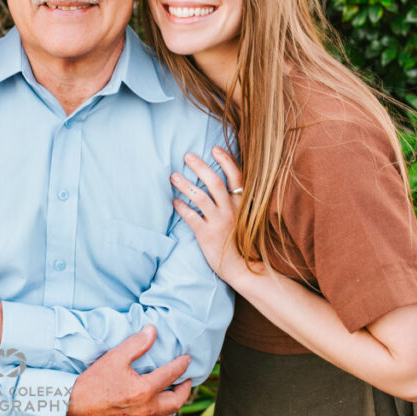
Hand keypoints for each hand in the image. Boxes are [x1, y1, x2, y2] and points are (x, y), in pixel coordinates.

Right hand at [65, 325, 191, 415]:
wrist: (74, 406)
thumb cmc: (93, 382)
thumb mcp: (115, 357)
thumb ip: (136, 344)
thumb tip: (151, 331)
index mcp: (144, 390)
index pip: (171, 375)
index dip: (181, 365)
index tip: (187, 359)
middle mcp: (146, 408)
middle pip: (176, 401)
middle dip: (185, 389)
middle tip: (187, 380)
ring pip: (167, 415)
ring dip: (175, 403)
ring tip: (175, 393)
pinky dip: (162, 413)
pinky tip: (157, 406)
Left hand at [169, 146, 246, 279]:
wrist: (242, 267)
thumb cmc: (240, 240)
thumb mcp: (243, 217)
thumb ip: (234, 200)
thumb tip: (219, 183)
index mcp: (242, 203)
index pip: (236, 177)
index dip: (225, 161)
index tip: (214, 148)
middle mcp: (232, 210)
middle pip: (214, 182)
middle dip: (200, 167)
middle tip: (187, 156)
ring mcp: (219, 222)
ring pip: (200, 197)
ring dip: (185, 184)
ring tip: (173, 176)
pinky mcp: (207, 234)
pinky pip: (191, 217)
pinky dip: (181, 207)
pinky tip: (173, 201)